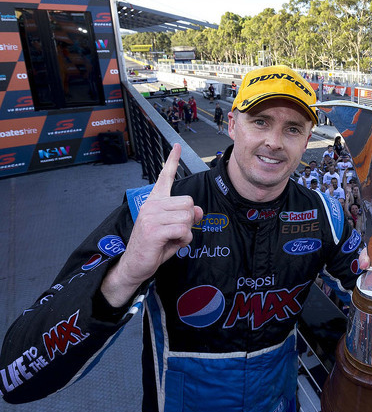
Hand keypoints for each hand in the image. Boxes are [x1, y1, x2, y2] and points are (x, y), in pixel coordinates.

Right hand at [102, 144, 203, 306]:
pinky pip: (183, 231)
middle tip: (174, 232)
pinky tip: (169, 245)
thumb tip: (198, 211)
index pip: (164, 177)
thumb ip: (185, 217)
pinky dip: (182, 241)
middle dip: (188, 220)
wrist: (134, 265)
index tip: (177, 146)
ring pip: (187, 217)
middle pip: (189, 203)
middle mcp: (151, 205)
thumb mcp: (173, 229)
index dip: (172, 161)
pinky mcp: (153, 230)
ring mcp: (151, 216)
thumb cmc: (154, 247)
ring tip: (170, 239)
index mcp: (154, 201)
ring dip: (185, 233)